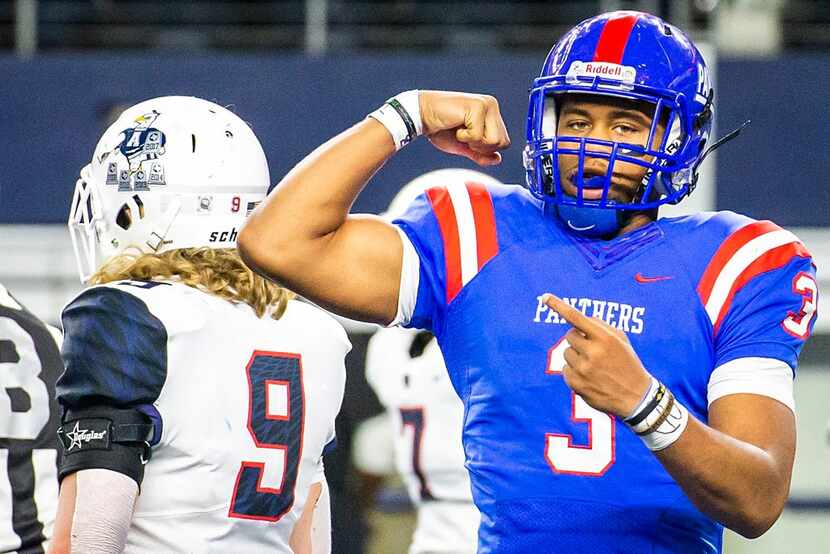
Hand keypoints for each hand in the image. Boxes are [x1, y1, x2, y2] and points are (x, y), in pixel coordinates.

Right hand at [419, 90, 510, 165]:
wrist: (421, 116)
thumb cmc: (440, 129)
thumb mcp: (464, 146)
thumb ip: (481, 154)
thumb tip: (498, 159)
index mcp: (491, 113)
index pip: (504, 142)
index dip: (485, 149)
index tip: (468, 140)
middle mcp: (492, 106)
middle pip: (502, 143)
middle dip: (481, 147)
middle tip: (464, 136)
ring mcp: (486, 105)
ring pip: (494, 140)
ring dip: (474, 142)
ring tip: (461, 131)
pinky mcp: (477, 107)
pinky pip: (479, 136)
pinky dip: (464, 137)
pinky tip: (455, 125)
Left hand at [543, 293, 651, 417]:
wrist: (636, 397)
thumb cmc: (627, 364)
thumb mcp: (621, 340)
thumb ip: (601, 326)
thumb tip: (581, 318)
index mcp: (605, 338)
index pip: (576, 317)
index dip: (559, 306)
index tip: (545, 297)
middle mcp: (593, 352)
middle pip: (570, 336)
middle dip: (578, 340)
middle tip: (592, 350)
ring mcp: (583, 369)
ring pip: (566, 353)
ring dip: (576, 356)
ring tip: (594, 366)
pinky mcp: (576, 384)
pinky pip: (565, 370)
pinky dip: (574, 372)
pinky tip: (590, 378)